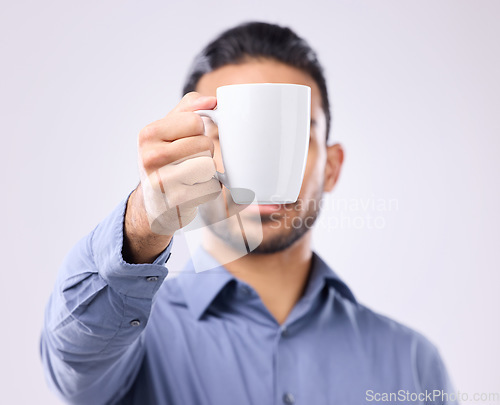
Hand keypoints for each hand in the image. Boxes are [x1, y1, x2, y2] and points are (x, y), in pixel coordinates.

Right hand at [123, 93, 220, 262]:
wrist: (153, 203)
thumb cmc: (166, 161)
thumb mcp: (169, 129)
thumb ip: (190, 108)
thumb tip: (213, 101)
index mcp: (148, 134)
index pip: (196, 121)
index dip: (200, 130)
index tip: (187, 139)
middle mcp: (150, 157)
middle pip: (204, 143)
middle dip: (204, 152)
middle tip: (189, 161)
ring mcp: (161, 182)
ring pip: (209, 166)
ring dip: (208, 171)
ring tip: (191, 176)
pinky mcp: (176, 202)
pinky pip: (211, 188)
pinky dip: (209, 189)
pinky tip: (193, 191)